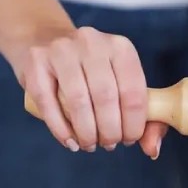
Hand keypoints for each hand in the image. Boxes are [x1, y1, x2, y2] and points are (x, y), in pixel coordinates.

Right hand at [13, 26, 167, 156]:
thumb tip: (152, 149)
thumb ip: (144, 116)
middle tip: (109, 144)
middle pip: (106, 98)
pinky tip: (70, 141)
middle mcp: (92, 42)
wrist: (44, 38)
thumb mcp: (120, 81)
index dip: (134, 124)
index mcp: (120, 47)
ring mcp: (61, 49)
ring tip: (90, 144)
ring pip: (77, 101)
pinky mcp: (35, 60)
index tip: (129, 139)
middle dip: (110, 131)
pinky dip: (61, 130)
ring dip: (86, 132)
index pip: (133, 92)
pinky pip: (48, 103)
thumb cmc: (91, 70)